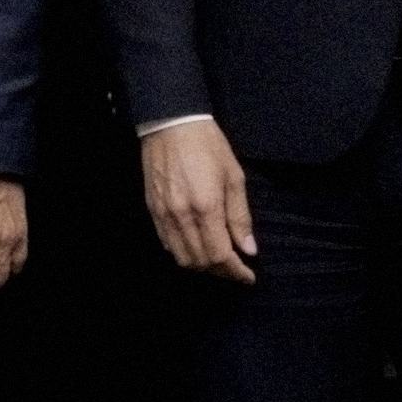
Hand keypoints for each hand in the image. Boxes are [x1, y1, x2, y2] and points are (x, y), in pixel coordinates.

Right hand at [139, 120, 255, 284]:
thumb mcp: (234, 178)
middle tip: (236, 269)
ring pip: (181, 257)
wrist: (171, 125)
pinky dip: (183, 253)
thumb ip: (240, 217)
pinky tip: (196, 246)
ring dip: (201, 266)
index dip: (236, 271)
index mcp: (206, 207)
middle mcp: (182, 216)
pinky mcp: (152, 210)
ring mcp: (163, 215)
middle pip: (200, 262)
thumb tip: (249, 249)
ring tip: (218, 261)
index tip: (248, 277)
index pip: (220, 255)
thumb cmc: (208, 147)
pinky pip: (166, 243)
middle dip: (221, 272)